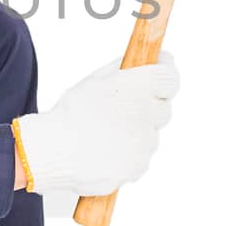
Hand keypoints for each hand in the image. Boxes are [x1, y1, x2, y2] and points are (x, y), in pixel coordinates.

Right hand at [14, 51, 177, 195]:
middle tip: (121, 111)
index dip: (163, 77)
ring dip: (136, 133)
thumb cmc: (72, 112)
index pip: (170, 78)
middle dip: (147, 108)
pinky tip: (106, 150)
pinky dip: (128, 154)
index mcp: (136, 87)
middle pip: (163, 108)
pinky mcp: (139, 166)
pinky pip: (140, 157)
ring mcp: (144, 143)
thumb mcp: (96, 80)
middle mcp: (146, 113)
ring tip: (106, 134)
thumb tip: (149, 59)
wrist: (54, 150)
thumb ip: (126, 69)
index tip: (156, 78)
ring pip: (150, 135)